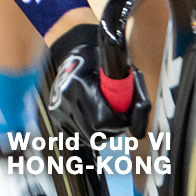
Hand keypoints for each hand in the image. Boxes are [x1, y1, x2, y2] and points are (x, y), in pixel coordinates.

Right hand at [43, 24, 149, 138]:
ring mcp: (56, 106)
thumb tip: (138, 135)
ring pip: (87, 138)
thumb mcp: (130, 76)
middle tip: (118, 117)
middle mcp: (63, 96)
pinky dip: (88, 134)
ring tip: (106, 116)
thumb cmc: (108, 66)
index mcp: (78, 83)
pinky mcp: (54, 115)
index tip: (124, 113)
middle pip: (95, 133)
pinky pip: (76, 138)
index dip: (120, 122)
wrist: (79, 57)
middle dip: (113, 130)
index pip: (103, 121)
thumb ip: (141, 104)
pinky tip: (93, 121)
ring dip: (102, 133)